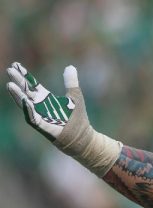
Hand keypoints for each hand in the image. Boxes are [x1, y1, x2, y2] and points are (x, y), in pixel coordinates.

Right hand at [5, 62, 120, 176]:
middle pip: (26, 91)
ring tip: (10, 85)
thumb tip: (70, 67)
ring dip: (18, 95)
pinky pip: (33, 118)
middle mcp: (40, 106)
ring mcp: (40, 116)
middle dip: (18, 82)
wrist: (82, 137)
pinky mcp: (43, 126)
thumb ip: (71, 82)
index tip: (16, 65)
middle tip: (9, 70)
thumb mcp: (75, 96)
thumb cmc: (77, 117)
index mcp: (46, 98)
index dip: (24, 75)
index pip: (32, 84)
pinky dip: (29, 110)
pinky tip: (25, 101)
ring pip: (25, 104)